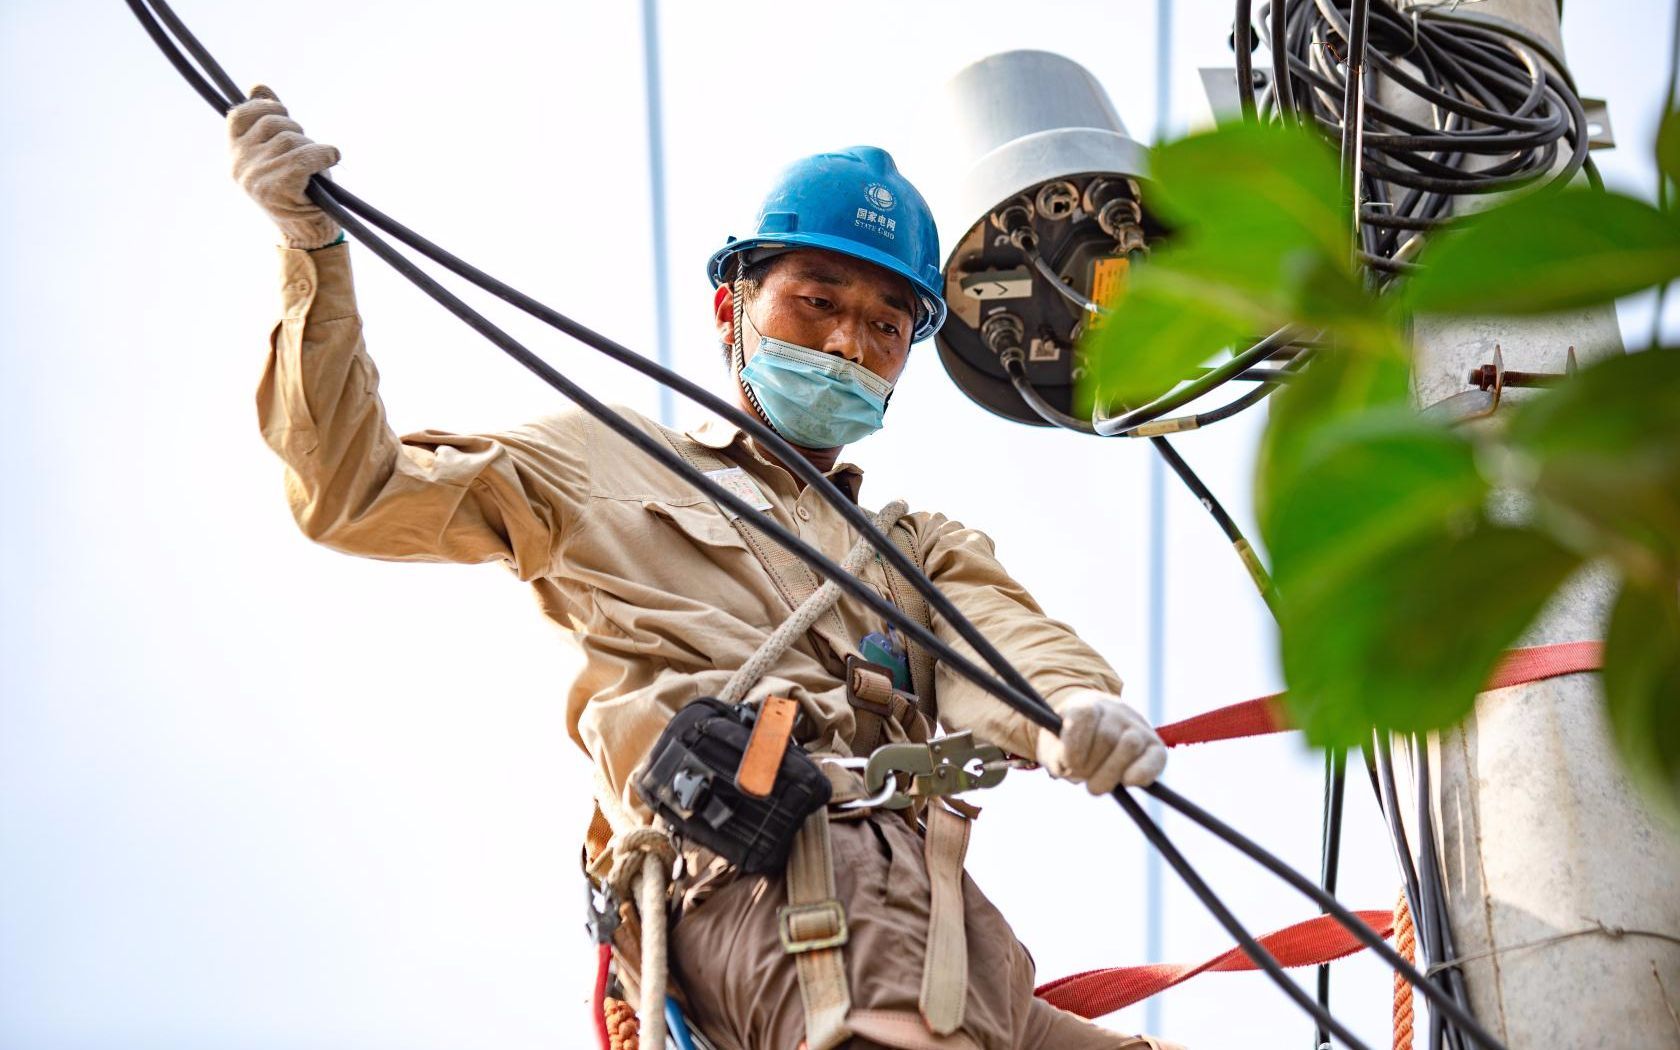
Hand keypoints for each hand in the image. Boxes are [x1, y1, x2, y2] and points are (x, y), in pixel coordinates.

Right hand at [227, 85, 340, 248]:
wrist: (308, 234)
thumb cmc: (299, 189)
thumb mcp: (279, 151)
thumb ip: (266, 120)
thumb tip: (258, 85)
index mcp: (234, 155)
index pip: (238, 114)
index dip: (265, 107)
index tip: (284, 114)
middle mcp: (239, 165)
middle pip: (272, 124)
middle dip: (297, 131)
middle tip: (308, 151)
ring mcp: (256, 177)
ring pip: (291, 139)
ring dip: (313, 147)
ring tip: (316, 166)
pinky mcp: (277, 187)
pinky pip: (306, 156)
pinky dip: (325, 154)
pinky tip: (333, 158)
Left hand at [1035, 688, 1166, 793]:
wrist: (1096, 738)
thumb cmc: (1070, 744)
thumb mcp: (1054, 746)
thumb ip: (1056, 754)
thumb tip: (1068, 764)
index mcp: (1088, 705)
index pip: (1084, 716)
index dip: (1073, 743)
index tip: (1066, 762)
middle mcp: (1116, 711)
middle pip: (1106, 736)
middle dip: (1089, 765)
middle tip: (1080, 775)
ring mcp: (1138, 727)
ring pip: (1129, 745)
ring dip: (1109, 773)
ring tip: (1095, 785)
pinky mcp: (1156, 748)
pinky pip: (1154, 759)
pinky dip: (1142, 772)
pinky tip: (1127, 782)